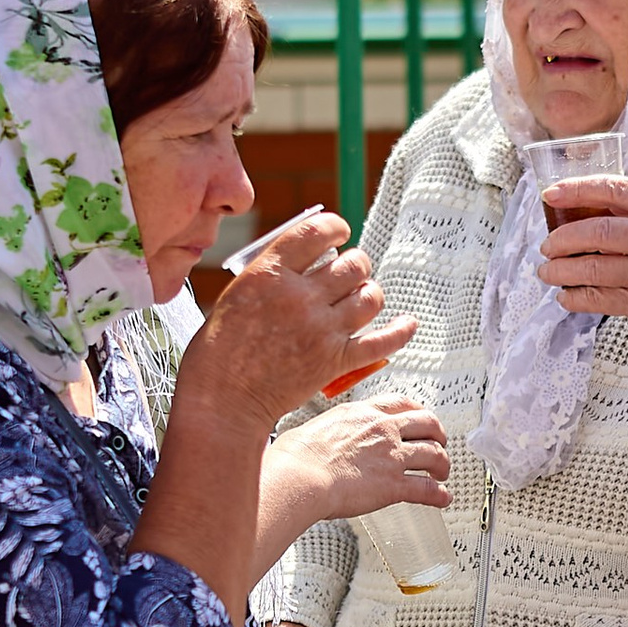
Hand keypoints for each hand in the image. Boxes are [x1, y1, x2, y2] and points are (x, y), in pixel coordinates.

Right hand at [185, 212, 416, 429]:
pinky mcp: (334, 361)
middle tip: (350, 273)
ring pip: (370, 298)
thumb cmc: (220, 349)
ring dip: (369, 294)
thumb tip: (308, 257)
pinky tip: (406, 324)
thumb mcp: (236, 294)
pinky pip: (381, 341)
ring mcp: (320, 330)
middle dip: (356, 265)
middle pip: (352, 265)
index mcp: (269, 273)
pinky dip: (399, 331)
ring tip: (361, 298)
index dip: (337, 227)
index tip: (340, 232)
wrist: (223, 399)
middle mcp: (300, 297)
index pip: (318, 231)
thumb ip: (273, 273)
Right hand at [283, 392, 449, 527]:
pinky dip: (439, 495)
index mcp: (363, 413)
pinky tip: (442, 499)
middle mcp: (383, 430)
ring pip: (434, 455)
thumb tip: (326, 437)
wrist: (299, 476)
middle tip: (439, 444)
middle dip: (439, 434)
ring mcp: (392, 457)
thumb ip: (332, 429)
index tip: (421, 418)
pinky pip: (427, 489)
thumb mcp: (316, 426)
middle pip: (428, 423)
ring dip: (443, 465)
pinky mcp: (394, 485)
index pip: (401, 403)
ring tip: (442, 474)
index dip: (418, 411)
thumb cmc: (297, 456)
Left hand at [535, 178, 627, 335]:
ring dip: (562, 271)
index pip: (614, 190)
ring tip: (547, 270)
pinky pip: (600, 300)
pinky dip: (576, 298)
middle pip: (600, 234)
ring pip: (595, 270)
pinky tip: (565, 294)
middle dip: (564, 239)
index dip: (579, 190)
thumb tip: (583, 202)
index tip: (551, 194)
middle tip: (547, 245)